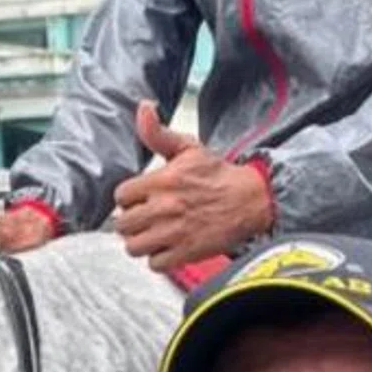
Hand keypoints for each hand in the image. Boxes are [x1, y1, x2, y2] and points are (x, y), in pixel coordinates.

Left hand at [113, 101, 272, 272]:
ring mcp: (175, 233)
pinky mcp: (186, 253)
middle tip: (144, 218)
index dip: (128, 198)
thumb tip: (144, 107)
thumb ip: (158, 133)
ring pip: (134, 247)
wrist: (251, 200)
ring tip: (152, 234)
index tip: (140, 199)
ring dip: (141, 242)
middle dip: (131, 221)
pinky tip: (167, 247)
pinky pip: (155, 264)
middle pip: (123, 225)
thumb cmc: (218, 175)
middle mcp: (165, 208)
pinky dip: (158, 259)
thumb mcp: (188, 148)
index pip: (121, 196)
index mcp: (162, 181)